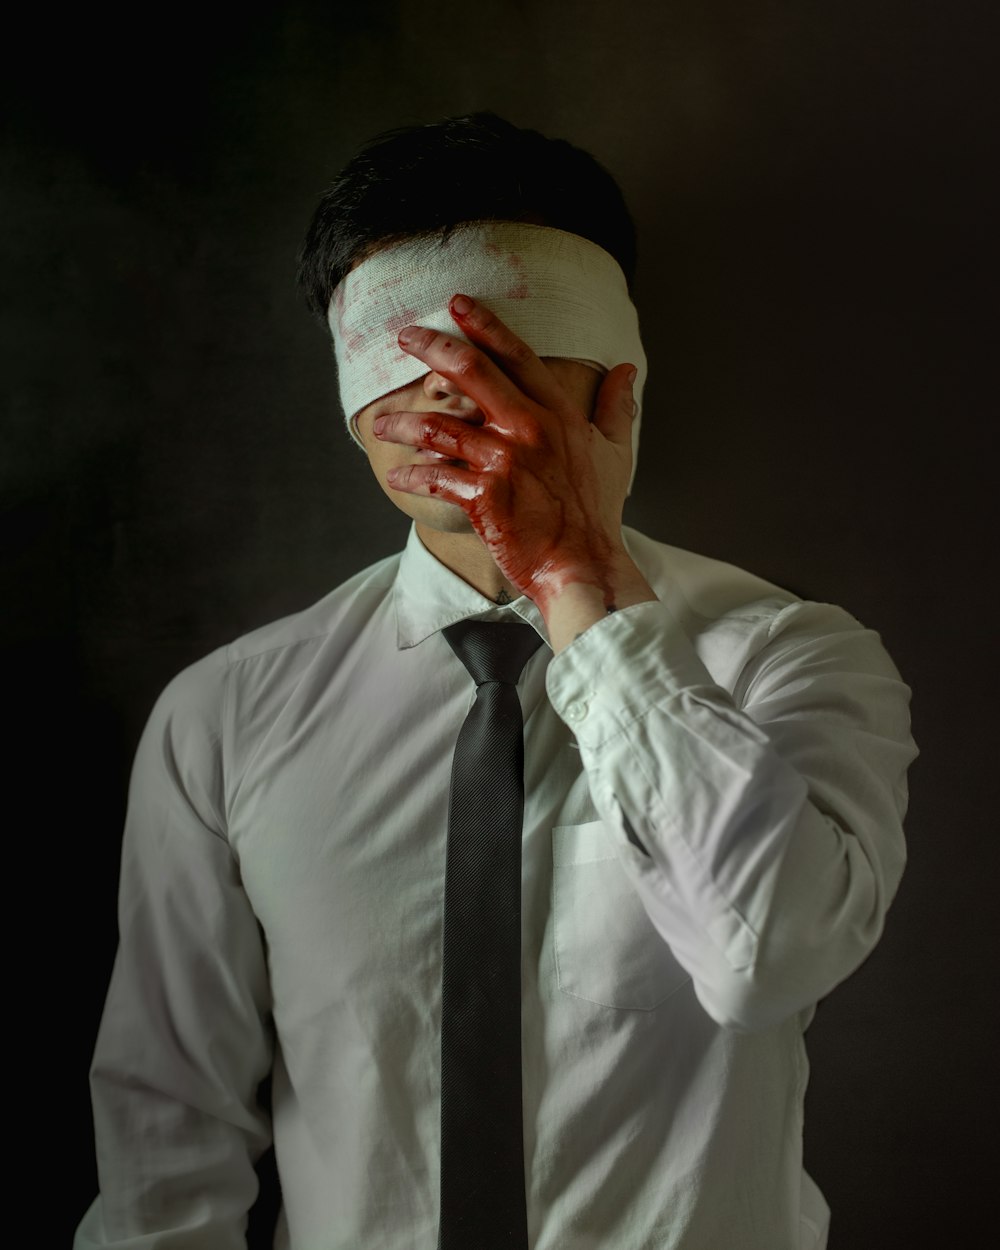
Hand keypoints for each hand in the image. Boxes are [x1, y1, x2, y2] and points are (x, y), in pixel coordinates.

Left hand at [372, 294, 644, 619]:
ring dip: (404, 420)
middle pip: (471, 371)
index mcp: (558, 414)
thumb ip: (617, 407)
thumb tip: (626, 371)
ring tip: (383, 422)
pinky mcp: (483, 498)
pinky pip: (434, 476)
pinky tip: (398, 474)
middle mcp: (529, 429)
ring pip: (439, 424)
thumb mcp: (615, 452)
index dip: (485, 325)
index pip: (517, 356)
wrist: (584, 566)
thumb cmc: (596, 513)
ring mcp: (504, 462)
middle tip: (406, 336)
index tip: (457, 304)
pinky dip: (411, 474)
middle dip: (432, 346)